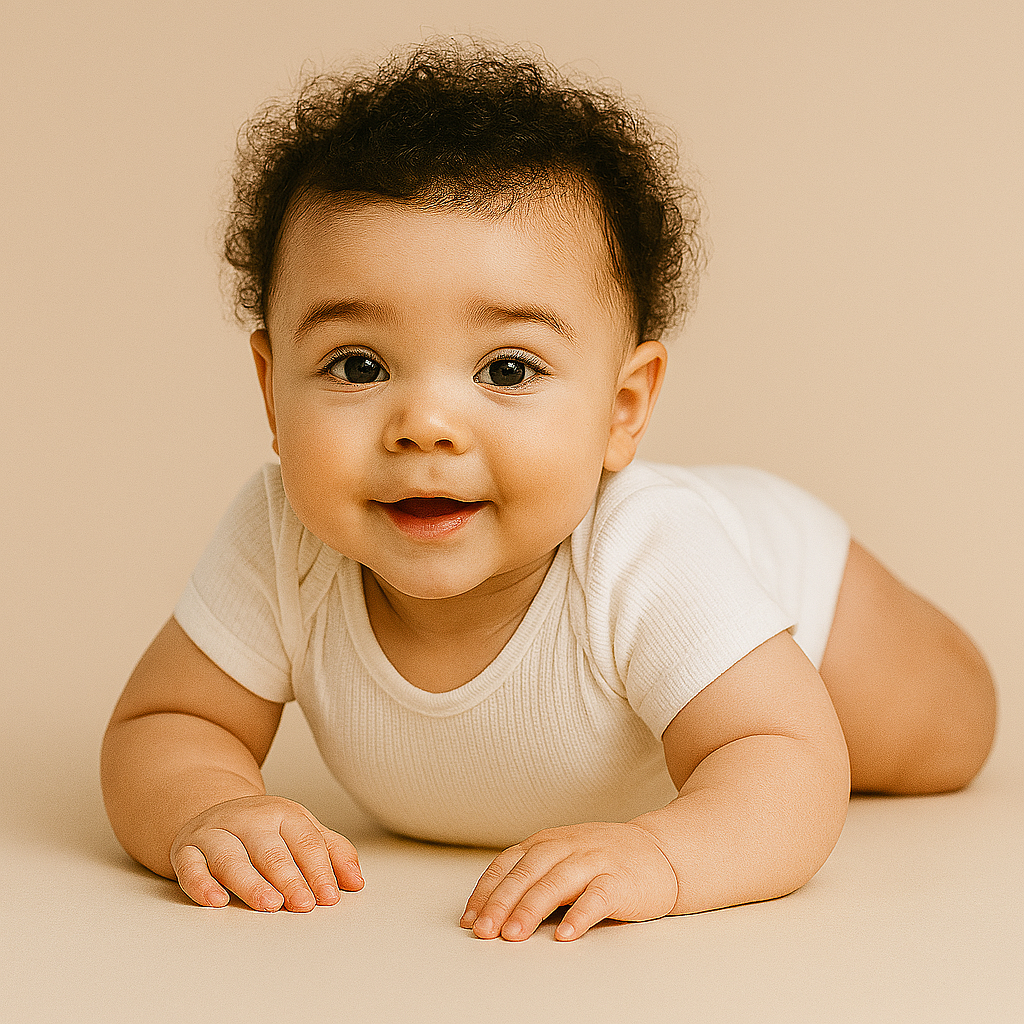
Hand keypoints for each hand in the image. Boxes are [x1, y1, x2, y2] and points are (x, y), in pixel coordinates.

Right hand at [170, 795, 362, 911]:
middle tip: (303, 905)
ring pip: (231, 858)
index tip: (329, 897)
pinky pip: (190, 867)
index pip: (305, 841)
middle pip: (270, 851)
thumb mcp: (302, 831)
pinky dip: (202, 884)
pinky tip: (217, 901)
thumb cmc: (266, 830)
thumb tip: (356, 881)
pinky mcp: (186, 850)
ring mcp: (215, 833)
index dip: (319, 869)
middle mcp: (248, 819)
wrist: (215, 809)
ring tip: (269, 905)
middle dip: (289, 879)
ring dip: (251, 883)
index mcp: (283, 814)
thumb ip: (333, 853)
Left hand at [461, 821, 678, 941]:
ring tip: (513, 935)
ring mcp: (594, 861)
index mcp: (548, 842)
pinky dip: (579, 915)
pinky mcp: (620, 880)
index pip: (508, 864)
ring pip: (556, 883)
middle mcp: (567, 847)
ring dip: (531, 909)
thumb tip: (490, 910)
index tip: (469, 918)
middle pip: (527, 873)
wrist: (661, 851)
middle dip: (501, 902)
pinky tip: (564, 934)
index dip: (486, 891)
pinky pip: (596, 897)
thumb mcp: (562, 856)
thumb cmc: (604, 860)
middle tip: (484, 930)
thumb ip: (532, 875)